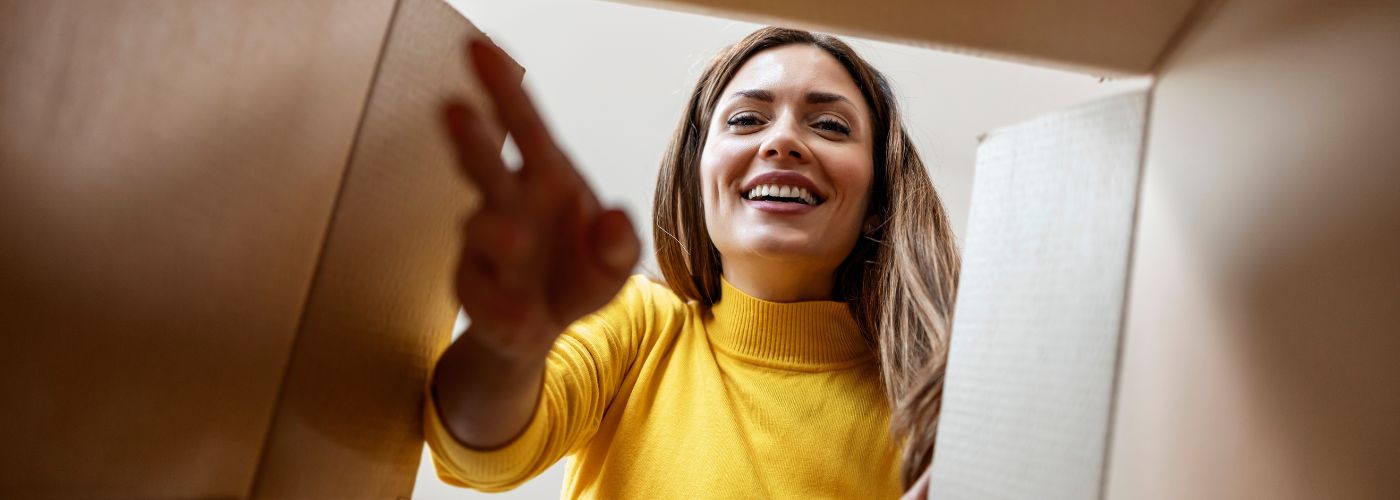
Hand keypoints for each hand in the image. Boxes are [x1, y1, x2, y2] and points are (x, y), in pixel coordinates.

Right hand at [444, 38, 639, 363]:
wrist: (546, 329)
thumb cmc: (577, 271)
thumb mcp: (614, 260)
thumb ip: (620, 241)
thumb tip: (617, 218)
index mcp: (546, 179)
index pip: (525, 127)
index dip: (503, 89)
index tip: (479, 48)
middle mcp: (508, 204)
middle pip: (485, 165)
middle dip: (472, 139)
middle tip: (455, 109)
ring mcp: (486, 247)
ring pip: (480, 229)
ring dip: (496, 233)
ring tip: (515, 240)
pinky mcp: (477, 293)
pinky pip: (484, 297)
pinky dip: (503, 306)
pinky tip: (520, 315)